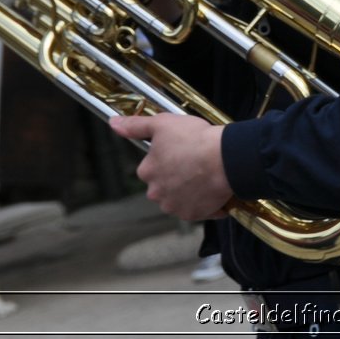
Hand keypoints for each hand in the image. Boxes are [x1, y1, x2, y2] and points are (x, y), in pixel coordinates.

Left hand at [109, 113, 231, 221]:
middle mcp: (157, 193)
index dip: (166, 157)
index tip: (181, 150)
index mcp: (147, 172)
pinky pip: (197, 209)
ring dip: (189, 190)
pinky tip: (213, 187)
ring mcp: (175, 206)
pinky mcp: (194, 215)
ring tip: (206, 174)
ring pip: (179, 198)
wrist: (226, 159)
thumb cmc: (195, 139)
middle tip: (194, 162)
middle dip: (176, 177)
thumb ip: (136, 125)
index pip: (151, 167)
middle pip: (163, 185)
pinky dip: (204, 201)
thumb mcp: (163, 123)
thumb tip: (114, 123)